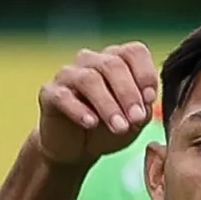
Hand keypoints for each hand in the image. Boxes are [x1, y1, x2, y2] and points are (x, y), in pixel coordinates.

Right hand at [36, 43, 158, 165]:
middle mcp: (92, 61)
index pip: (134, 52)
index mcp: (118, 60)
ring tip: (120, 127)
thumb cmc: (112, 126)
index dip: (145, 73)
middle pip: (112, 64)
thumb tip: (145, 101)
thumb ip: (143, 107)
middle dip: (128, 93)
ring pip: (89, 79)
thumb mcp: (135, 119)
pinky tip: (91, 123)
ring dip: (108, 104)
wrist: (78, 147)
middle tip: (137, 118)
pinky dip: (79, 110)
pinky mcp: (49, 93)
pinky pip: (63, 96)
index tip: (150, 98)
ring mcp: (69, 75)